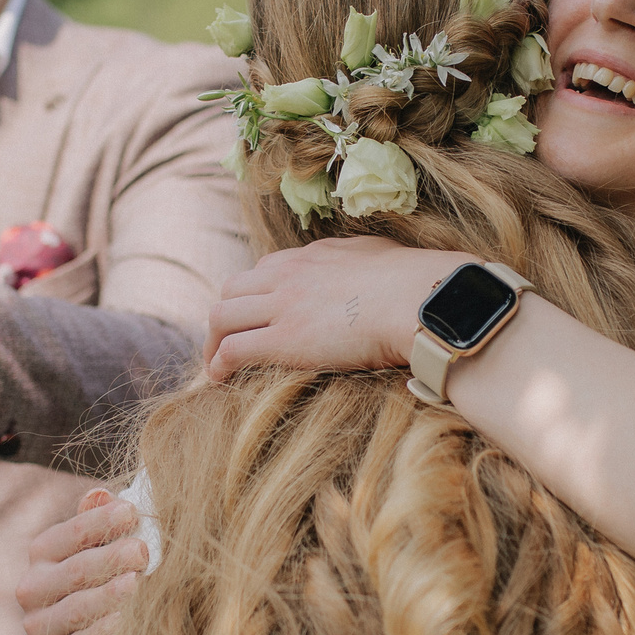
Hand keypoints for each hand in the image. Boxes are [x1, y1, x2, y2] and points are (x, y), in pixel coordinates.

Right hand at [18, 489, 147, 634]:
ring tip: (136, 585)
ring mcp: (39, 625)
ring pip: (76, 609)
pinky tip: (123, 625)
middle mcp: (32, 588)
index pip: (72, 533)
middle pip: (76, 570)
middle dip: (111, 559)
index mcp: (43, 552)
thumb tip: (101, 493)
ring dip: (108, 596)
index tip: (132, 513)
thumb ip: (101, 521)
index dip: (101, 522)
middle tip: (141, 552)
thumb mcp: (104, 546)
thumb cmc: (108, 577)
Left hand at [204, 237, 472, 381]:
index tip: (258, 313)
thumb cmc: (418, 283)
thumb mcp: (382, 256)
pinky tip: (218, 380)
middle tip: (227, 340)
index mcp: (314, 255)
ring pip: (222, 315)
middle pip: (234, 288)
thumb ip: (362, 262)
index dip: (256, 293)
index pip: (268, 268)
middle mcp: (290, 274)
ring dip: (213, 340)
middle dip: (225, 314)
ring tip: (214, 364)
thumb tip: (370, 271)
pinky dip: (218, 364)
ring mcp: (283, 305)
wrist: (420, 300)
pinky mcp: (284, 339)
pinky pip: (232, 349)